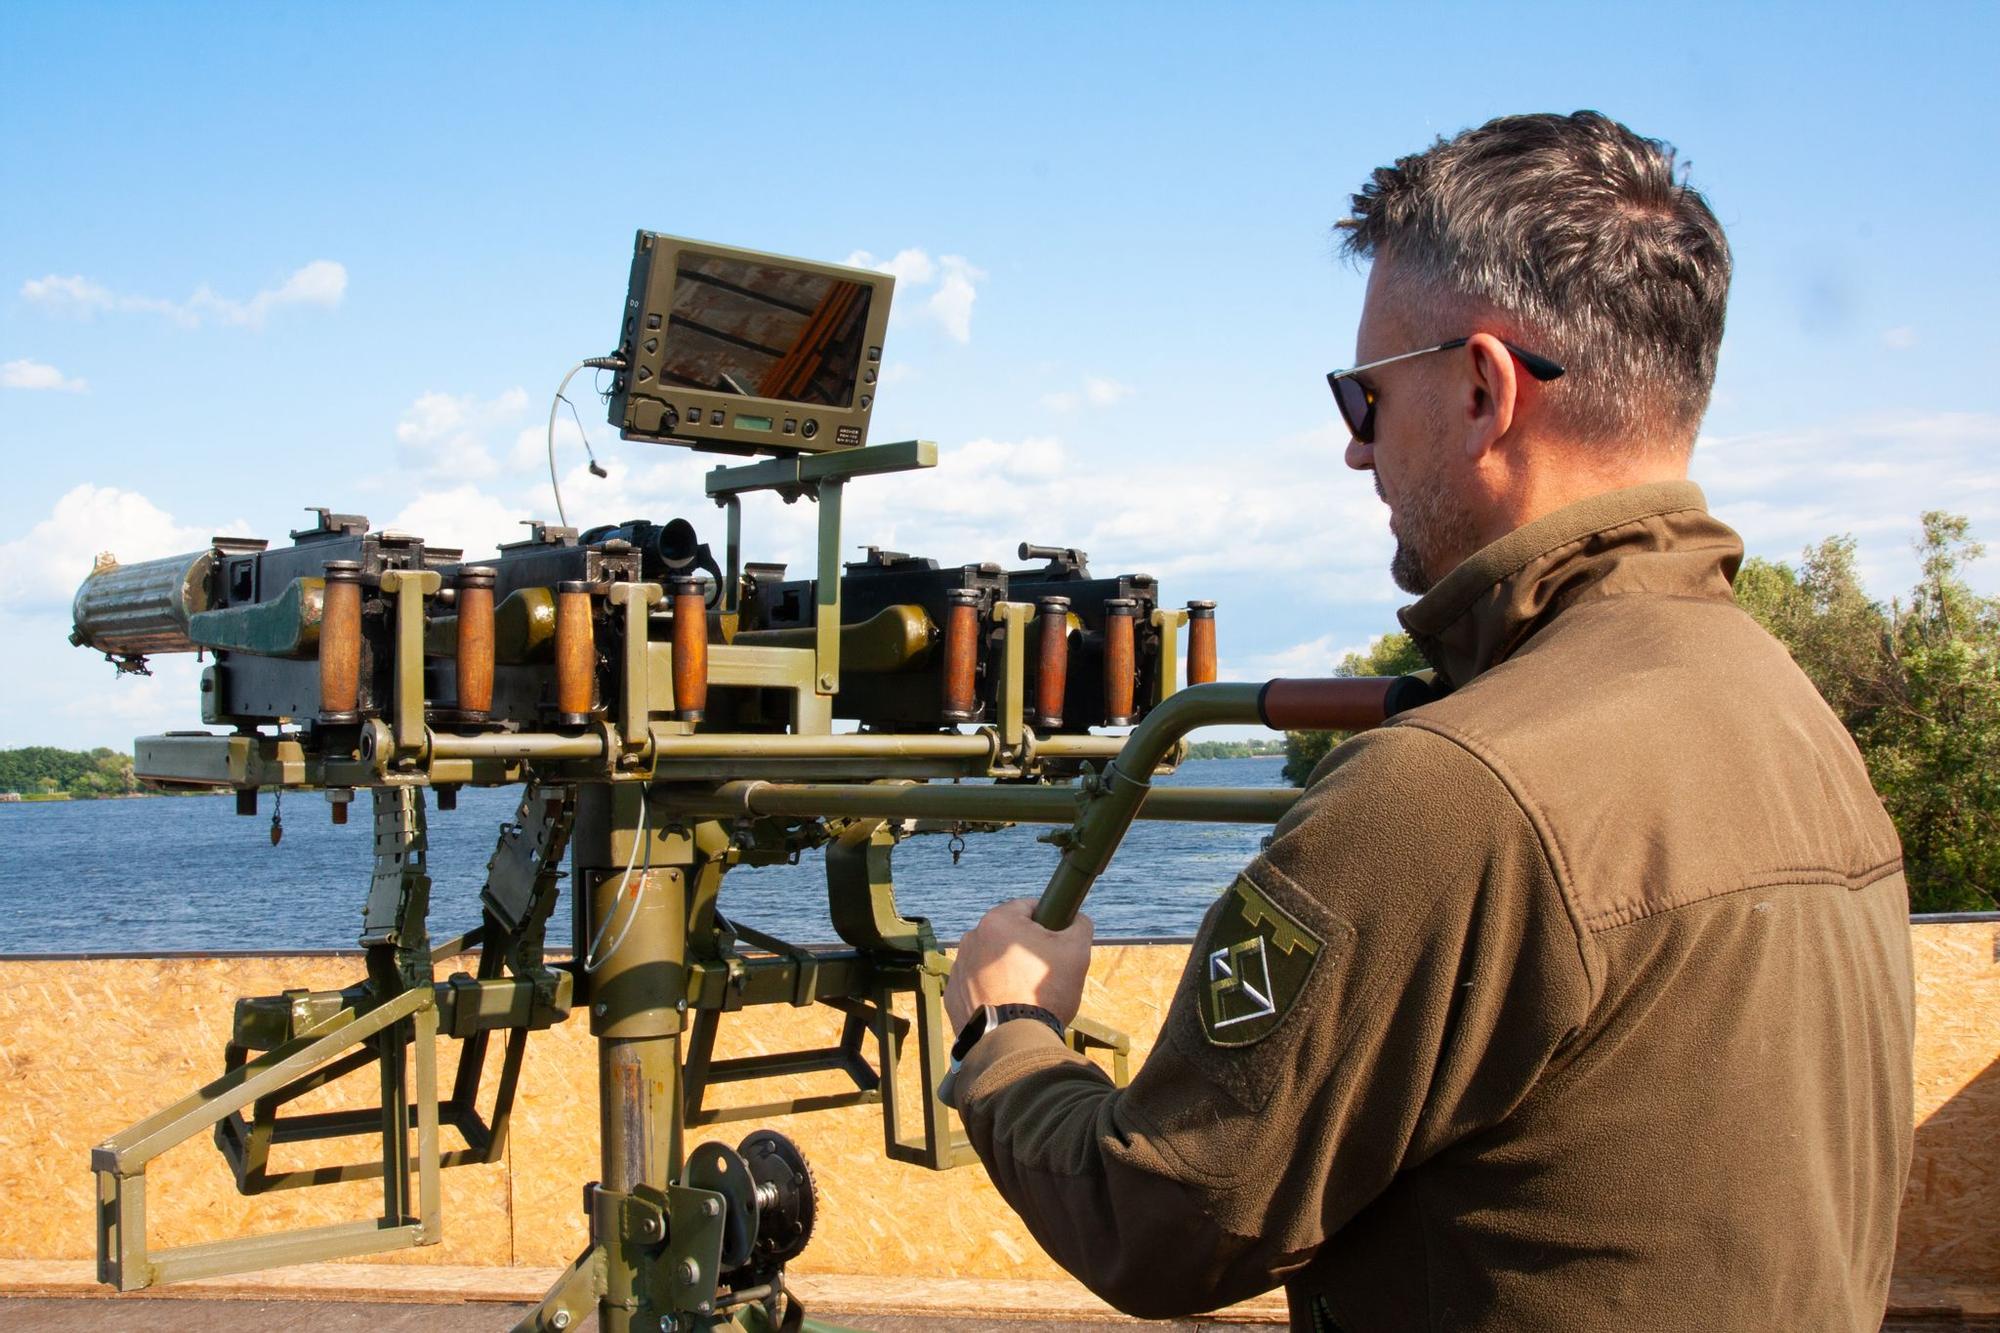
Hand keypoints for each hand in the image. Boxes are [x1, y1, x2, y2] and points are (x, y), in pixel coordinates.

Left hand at [944, 897, 1093, 1031]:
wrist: (1014, 1043)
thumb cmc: (1045, 993)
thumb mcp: (1076, 951)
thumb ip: (1079, 925)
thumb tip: (1075, 919)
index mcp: (997, 921)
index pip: (1028, 908)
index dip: (1048, 922)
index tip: (1056, 943)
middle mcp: (971, 939)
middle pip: (1007, 934)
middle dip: (1024, 948)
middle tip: (1042, 972)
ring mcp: (959, 968)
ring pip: (990, 959)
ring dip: (1006, 969)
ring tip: (1025, 993)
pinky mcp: (953, 995)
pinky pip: (976, 984)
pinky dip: (990, 990)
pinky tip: (1006, 1005)